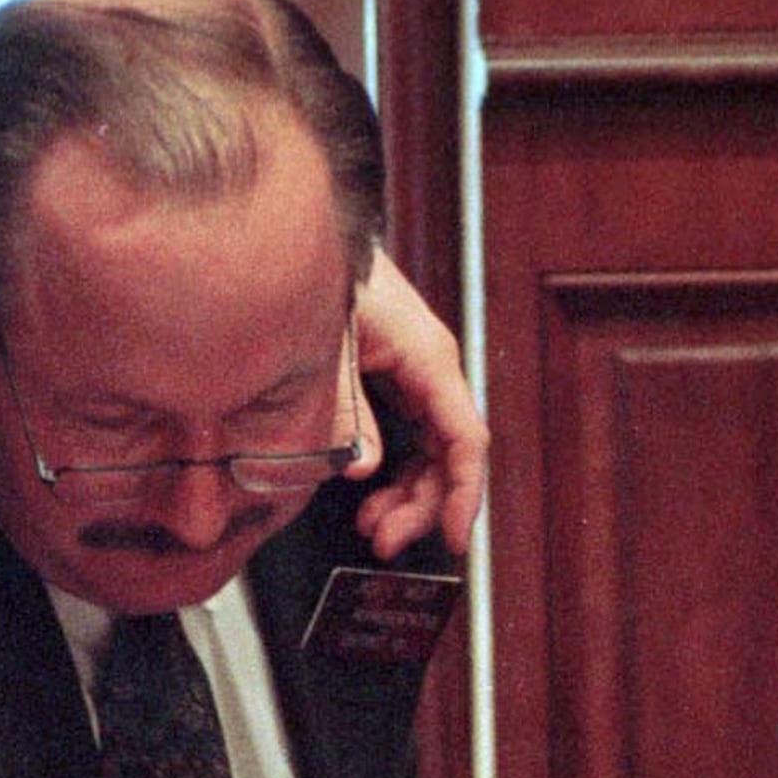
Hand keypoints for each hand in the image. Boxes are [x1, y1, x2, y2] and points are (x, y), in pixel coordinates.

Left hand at [344, 253, 486, 560]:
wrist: (311, 236)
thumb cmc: (328, 274)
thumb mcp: (329, 348)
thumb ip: (345, 411)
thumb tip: (362, 468)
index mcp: (429, 360)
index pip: (466, 441)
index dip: (465, 496)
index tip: (457, 539)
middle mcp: (432, 371)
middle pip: (448, 457)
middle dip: (422, 507)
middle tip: (385, 541)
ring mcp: (417, 376)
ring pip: (430, 454)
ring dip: (406, 496)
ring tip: (372, 526)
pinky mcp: (397, 379)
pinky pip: (411, 438)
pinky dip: (394, 472)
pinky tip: (370, 493)